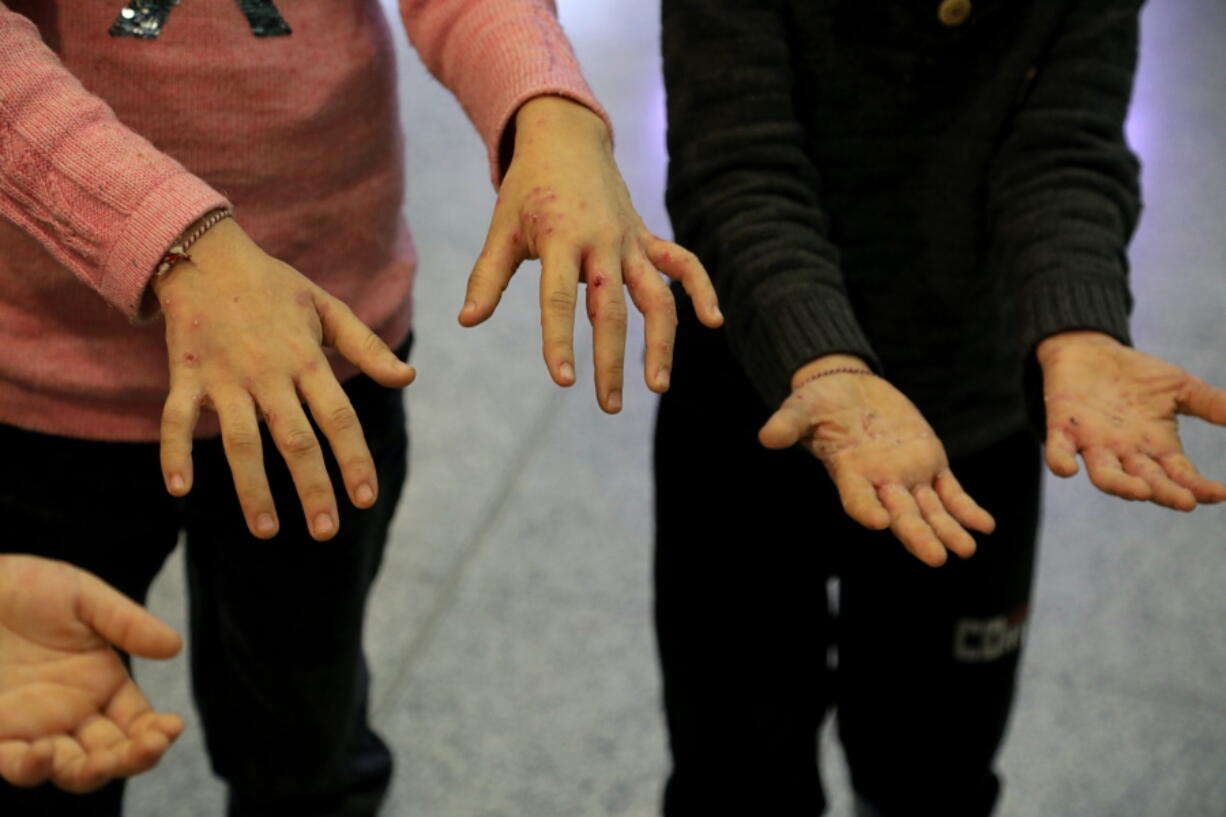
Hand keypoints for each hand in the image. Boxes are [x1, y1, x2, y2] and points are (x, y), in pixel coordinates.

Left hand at [0, 555, 182, 791]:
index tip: (172, 727)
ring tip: (103, 760)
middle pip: (111, 753)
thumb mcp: (82, 596)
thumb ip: (126, 622)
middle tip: (149, 747)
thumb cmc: (24, 587)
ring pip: (70, 768)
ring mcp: (33, 727)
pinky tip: (46, 754)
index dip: (158, 731)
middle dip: (134, 758)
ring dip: (91, 773)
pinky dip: (32, 768)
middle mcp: (72, 713)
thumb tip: (175, 647)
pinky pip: (14, 763)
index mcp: (102, 684)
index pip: (138, 722)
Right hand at [153, 218, 416, 540]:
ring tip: (267, 531)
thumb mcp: (328, 308)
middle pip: (294, 440)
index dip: (354, 459)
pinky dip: (174, 452)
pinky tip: (180, 489)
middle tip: (326, 531)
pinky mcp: (185, 374)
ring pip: (238, 440)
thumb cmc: (274, 287)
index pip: (338, 418)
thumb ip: (367, 347)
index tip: (366, 499)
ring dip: (252, 487)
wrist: (206, 253)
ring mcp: (224, 377)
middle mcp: (268, 373)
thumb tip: (409, 377)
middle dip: (312, 488)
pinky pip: (176, 419)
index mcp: (307, 359)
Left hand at [459, 95, 722, 412]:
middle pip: (612, 309)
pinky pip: (682, 263)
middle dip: (612, 360)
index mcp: (560, 239)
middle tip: (609, 405)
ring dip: (660, 342)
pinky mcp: (647, 237)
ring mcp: (630, 239)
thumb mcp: (502, 230)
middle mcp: (601, 241)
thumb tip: (467, 322)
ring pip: (655, 297)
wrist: (564, 138)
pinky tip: (713, 321)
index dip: (560, 340)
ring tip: (658, 386)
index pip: (559, 299)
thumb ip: (487, 278)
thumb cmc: (527, 190)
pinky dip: (701, 288)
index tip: (564, 381)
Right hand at [759, 356, 995, 565]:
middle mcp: (880, 481)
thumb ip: (788, 424)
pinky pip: (951, 491)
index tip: (877, 522)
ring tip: (965, 550)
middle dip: (917, 536)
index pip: (857, 498)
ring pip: (930, 510)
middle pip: (901, 514)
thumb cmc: (818, 404)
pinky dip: (966, 508)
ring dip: (947, 530)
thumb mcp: (800, 408)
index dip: (865, 509)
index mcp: (849, 472)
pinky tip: (984, 526)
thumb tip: (766, 436)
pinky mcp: (928, 463)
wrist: (847, 390)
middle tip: (935, 559)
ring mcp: (907, 475)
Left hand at [1037, 330, 1225, 509]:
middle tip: (1185, 502)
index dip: (1198, 487)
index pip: (1180, 475)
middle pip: (1147, 481)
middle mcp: (1126, 453)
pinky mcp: (1063, 428)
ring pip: (1105, 475)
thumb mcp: (1179, 387)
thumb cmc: (1136, 376)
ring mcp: (1094, 443)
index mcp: (1156, 448)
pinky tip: (1067, 470)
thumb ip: (1211, 404)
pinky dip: (1061, 461)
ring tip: (1140, 492)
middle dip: (1165, 493)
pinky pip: (1058, 451)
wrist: (1089, 352)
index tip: (1220, 494)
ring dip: (1120, 486)